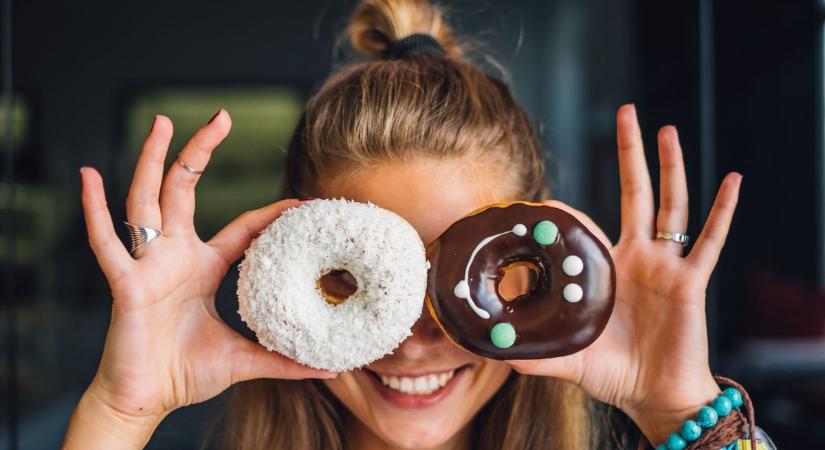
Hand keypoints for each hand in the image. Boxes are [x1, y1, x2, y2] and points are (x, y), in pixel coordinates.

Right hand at [65, 111, 332, 447]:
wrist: (145, 399)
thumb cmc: (185, 373)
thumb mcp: (244, 359)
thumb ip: (282, 360)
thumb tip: (327, 369)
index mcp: (202, 267)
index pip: (242, 227)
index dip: (271, 213)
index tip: (302, 202)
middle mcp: (174, 256)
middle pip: (186, 190)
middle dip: (201, 151)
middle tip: (222, 116)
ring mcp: (148, 265)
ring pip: (149, 201)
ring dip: (152, 160)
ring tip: (161, 121)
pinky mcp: (125, 284)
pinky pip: (106, 243)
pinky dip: (94, 211)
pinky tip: (89, 176)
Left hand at [506, 104, 741, 443]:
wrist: (655, 395)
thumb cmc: (613, 372)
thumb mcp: (566, 358)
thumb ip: (533, 352)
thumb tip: (491, 351)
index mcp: (608, 269)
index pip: (590, 225)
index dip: (571, 211)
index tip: (546, 198)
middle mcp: (639, 258)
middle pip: (637, 194)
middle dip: (631, 154)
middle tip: (626, 113)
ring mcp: (666, 266)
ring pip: (671, 205)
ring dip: (670, 167)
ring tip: (666, 129)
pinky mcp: (690, 282)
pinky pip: (710, 242)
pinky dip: (722, 212)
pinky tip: (732, 181)